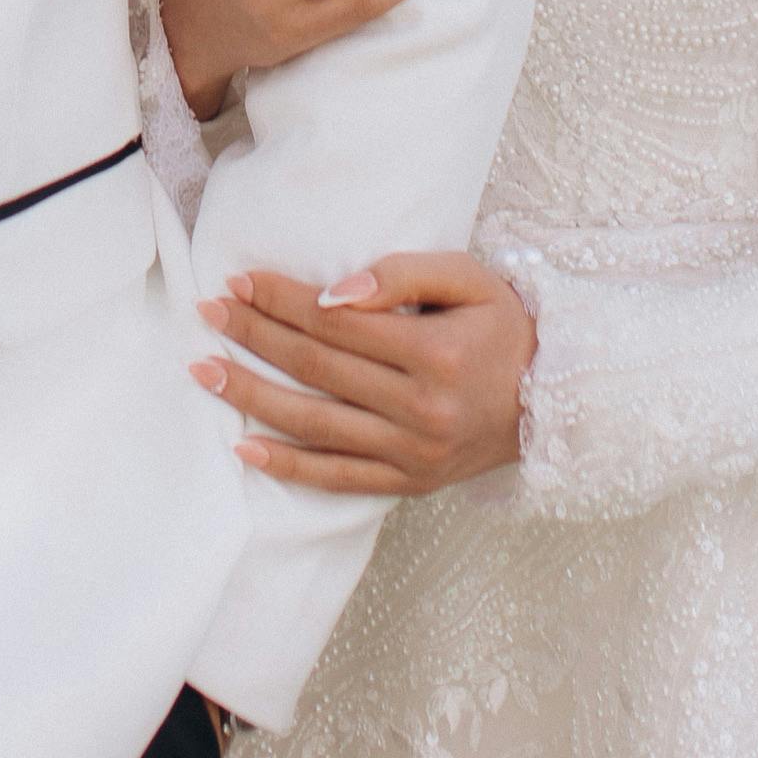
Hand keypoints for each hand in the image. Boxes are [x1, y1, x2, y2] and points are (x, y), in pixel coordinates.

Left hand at [195, 250, 532, 496]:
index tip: (239, 281)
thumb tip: (334, 292)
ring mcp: (413, 453)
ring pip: (315, 425)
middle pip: (318, 368)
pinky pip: (337, 478)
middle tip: (208, 312)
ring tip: (204, 371)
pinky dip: (287, 465)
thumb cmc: (503, 325)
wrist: (552, 395)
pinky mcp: (409, 482)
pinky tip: (243, 447)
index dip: (282, 299)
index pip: (337, 323)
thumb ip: (401, 274)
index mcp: (436, 353)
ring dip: (252, 396)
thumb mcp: (467, 280)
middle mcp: (422, 409)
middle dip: (255, 336)